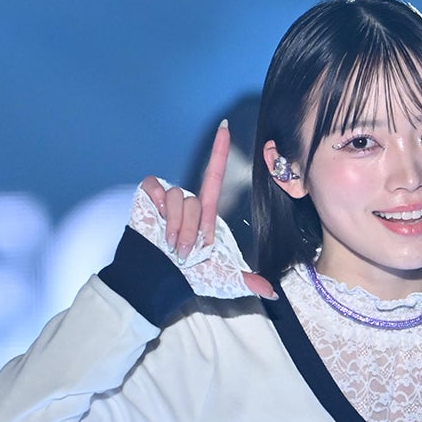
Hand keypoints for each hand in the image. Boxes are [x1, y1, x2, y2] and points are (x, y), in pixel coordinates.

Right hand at [138, 121, 274, 298]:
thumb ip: (247, 281)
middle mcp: (187, 202)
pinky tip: (154, 223)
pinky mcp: (148, 196)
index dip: (219, 151)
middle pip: (197, 201)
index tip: (225, 128)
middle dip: (192, 231)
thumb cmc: (188, 278)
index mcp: (205, 213)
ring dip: (176, 226)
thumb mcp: (223, 279)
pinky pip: (157, 190)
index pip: (213, 175)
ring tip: (170, 245)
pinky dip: (158, 211)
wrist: (158, 280)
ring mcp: (166, 198)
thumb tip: (273, 293)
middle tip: (186, 252)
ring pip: (180, 199)